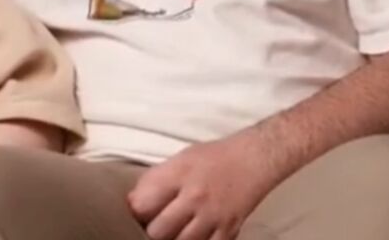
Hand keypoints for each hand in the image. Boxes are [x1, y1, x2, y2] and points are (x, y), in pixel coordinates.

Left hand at [128, 131, 283, 239]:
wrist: (256, 158)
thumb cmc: (216, 156)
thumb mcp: (182, 158)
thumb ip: (157, 179)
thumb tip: (132, 201)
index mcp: (179, 175)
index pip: (142, 205)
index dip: (137, 212)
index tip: (140, 212)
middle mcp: (195, 196)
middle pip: (158, 231)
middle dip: (153, 230)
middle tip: (157, 225)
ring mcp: (212, 216)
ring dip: (174, 239)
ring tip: (177, 230)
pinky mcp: (229, 230)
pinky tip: (196, 235)